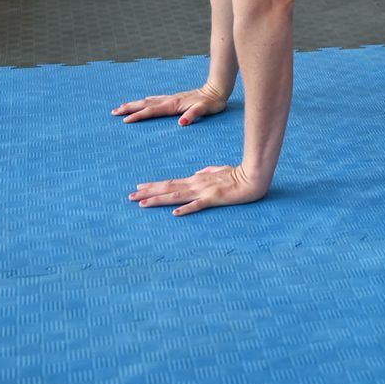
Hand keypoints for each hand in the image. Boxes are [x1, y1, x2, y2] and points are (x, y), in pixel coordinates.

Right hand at [112, 87, 228, 125]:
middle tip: (113, 112)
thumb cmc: (212, 102)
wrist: (218, 89)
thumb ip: (193, 115)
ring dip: (135, 104)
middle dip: (129, 108)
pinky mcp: (176, 98)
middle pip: (145, 104)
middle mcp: (170, 100)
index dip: (138, 116)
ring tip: (122, 106)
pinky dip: (147, 101)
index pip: (152, 111)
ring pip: (149, 101)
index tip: (125, 121)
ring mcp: (172, 98)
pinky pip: (157, 99)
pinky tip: (145, 100)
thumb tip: (181, 122)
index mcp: (174, 105)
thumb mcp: (205, 110)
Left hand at [130, 164, 267, 215]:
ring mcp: (204, 191)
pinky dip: (186, 208)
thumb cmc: (238, 174)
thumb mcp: (219, 171)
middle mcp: (196, 184)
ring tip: (142, 203)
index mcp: (197, 179)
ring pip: (177, 196)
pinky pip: (198, 205)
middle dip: (148, 193)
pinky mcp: (215, 198)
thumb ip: (207, 172)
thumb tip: (197, 173)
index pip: (171, 183)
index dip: (154, 186)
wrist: (254, 176)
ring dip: (158, 200)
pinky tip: (174, 213)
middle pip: (168, 189)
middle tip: (130, 196)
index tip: (139, 188)